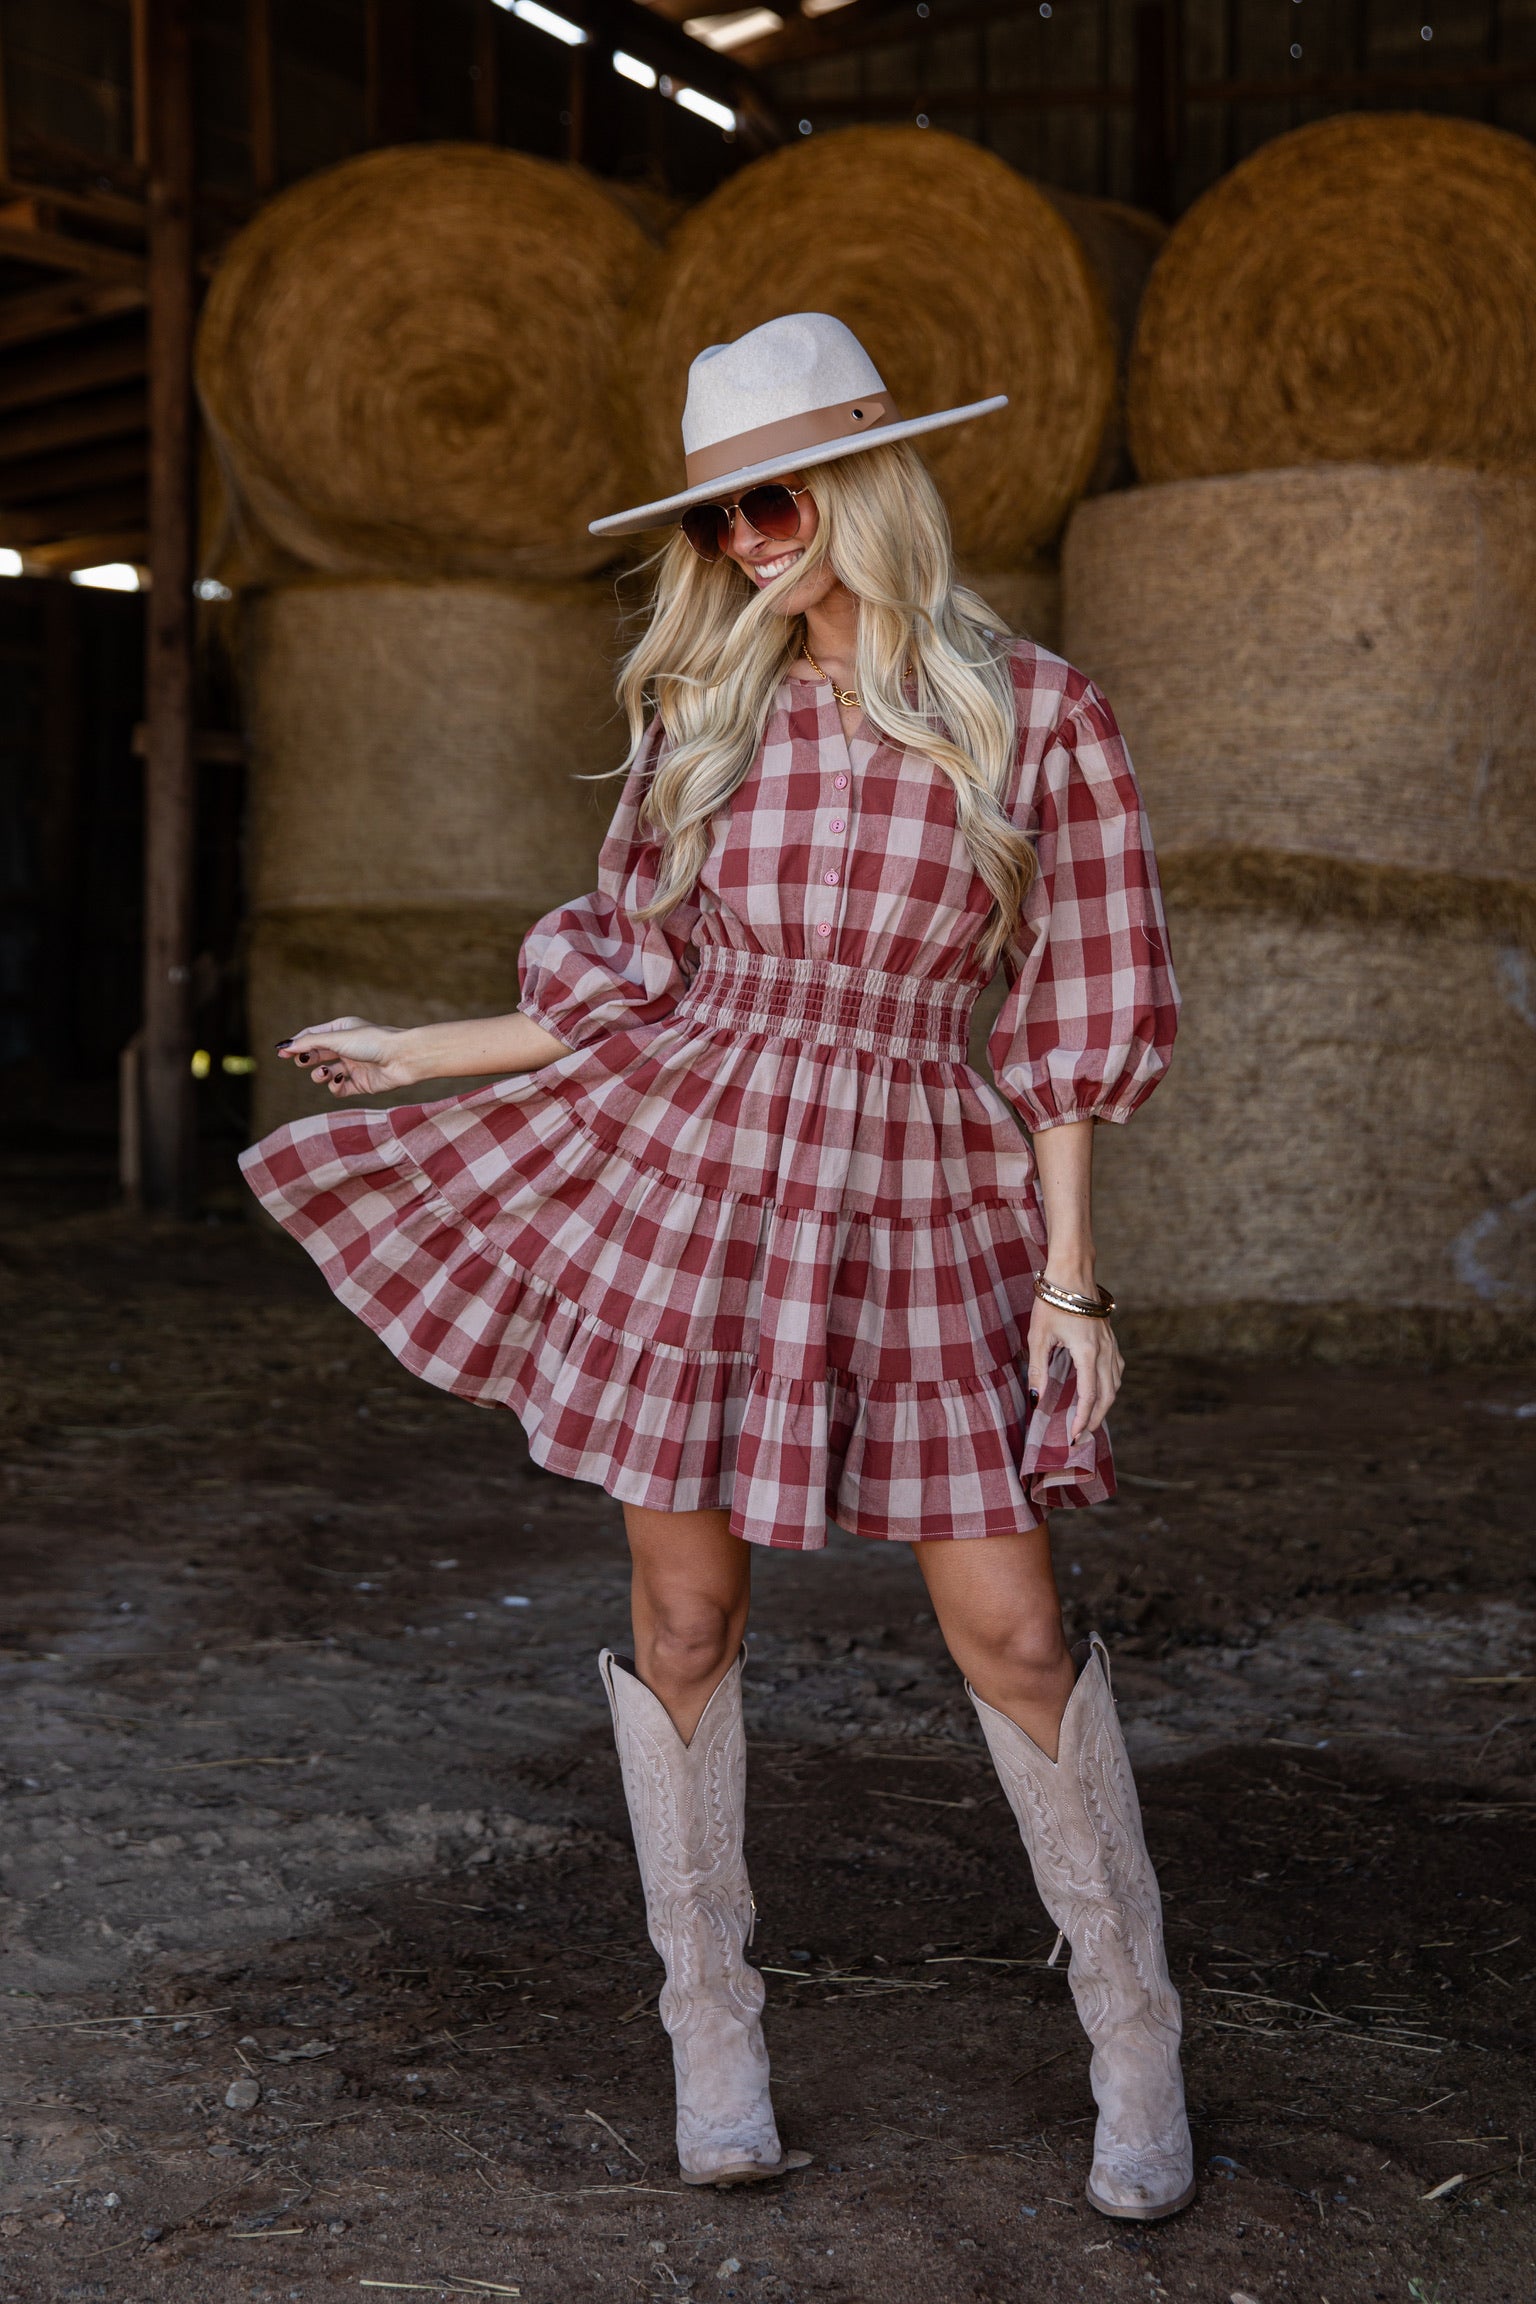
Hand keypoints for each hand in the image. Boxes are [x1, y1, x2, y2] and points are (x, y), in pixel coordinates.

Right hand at [276, 1017, 420, 1097]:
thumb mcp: (336, 1039)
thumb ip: (309, 1043)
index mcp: (341, 1030)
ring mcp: (354, 1066)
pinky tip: (340, 1081)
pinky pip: (340, 1088)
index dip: (296, 1044)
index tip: (280, 1053)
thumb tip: (284, 1045)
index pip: (312, 1035)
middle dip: (307, 1059)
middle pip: (317, 1054)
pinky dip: (335, 1087)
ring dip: (320, 1075)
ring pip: (326, 1073)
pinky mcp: (361, 1083)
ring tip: (325, 1073)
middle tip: (301, 1062)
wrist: (403, 1058)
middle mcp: (347, 1047)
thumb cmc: (372, 1042)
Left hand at [1027, 1289, 1123, 1444]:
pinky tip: (1102, 1390)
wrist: (1072, 1272)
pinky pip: (1116, 1369)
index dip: (1082, 1419)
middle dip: (1096, 1419)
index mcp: (1087, 1353)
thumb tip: (1036, 1399)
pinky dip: (1110, 1386)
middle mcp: (1104, 1351)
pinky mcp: (1110, 1338)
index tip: (1074, 1436)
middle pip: (1107, 1395)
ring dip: (1105, 1404)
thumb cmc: (1052, 1302)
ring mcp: (1110, 1344)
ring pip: (1115, 1383)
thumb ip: (1038, 1370)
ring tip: (1091, 1419)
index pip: (1089, 1396)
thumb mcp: (1038, 1336)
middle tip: (1082, 1437)